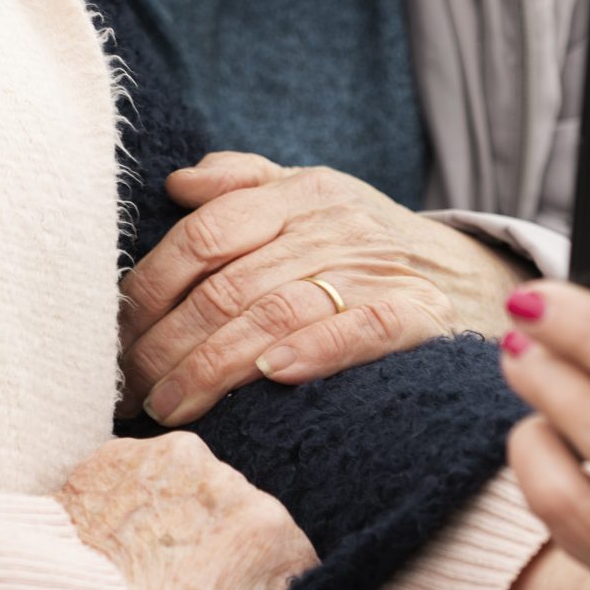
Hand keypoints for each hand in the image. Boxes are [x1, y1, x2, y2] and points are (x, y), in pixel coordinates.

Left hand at [53, 433, 318, 589]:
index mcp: (270, 540)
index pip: (288, 555)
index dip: (260, 581)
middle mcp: (233, 484)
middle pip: (239, 512)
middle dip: (216, 541)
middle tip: (177, 582)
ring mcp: (175, 460)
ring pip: (191, 483)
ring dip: (175, 511)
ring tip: (137, 557)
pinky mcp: (122, 450)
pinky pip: (143, 472)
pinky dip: (132, 497)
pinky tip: (109, 535)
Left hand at [122, 153, 522, 424]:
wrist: (474, 274)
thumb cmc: (369, 243)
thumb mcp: (312, 197)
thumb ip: (244, 184)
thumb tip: (177, 183)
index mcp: (298, 193)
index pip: (204, 235)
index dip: (150, 288)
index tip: (114, 335)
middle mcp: (332, 226)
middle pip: (229, 285)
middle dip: (168, 343)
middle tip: (130, 389)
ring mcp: (375, 268)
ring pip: (276, 313)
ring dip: (214, 365)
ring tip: (171, 405)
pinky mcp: (417, 314)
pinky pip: (360, 329)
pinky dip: (314, 350)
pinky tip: (270, 376)